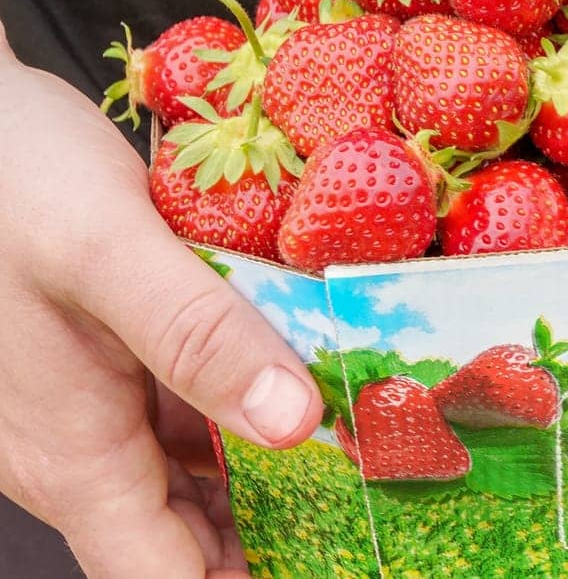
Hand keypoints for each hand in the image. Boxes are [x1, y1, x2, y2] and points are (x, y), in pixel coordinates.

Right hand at [0, 33, 321, 577]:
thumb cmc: (13, 177)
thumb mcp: (108, 250)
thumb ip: (199, 337)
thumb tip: (296, 425)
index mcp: (76, 458)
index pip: (169, 578)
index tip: (346, 560)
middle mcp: (80, 453)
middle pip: (189, 541)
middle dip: (284, 537)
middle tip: (383, 508)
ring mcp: (91, 410)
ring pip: (194, 479)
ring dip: (276, 474)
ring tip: (368, 450)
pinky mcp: (107, 363)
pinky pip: (186, 414)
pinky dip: (249, 410)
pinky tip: (309, 378)